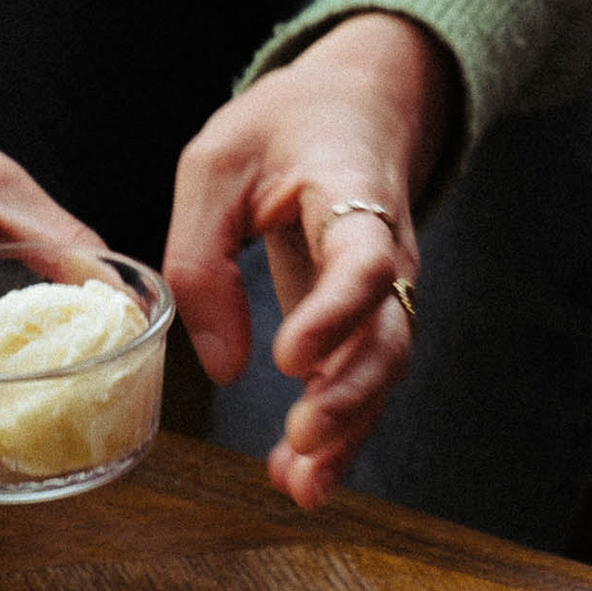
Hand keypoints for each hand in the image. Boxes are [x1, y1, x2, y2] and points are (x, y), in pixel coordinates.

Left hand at [165, 12, 455, 509]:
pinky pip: (362, 382)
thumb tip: (219, 364)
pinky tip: (300, 477)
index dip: (334, 314)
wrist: (359, 107)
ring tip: (299, 483)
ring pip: (381, 373)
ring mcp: (385, 293)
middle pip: (388, 335)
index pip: (365, 262)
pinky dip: (338, 434)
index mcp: (353, 196)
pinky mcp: (366, 321)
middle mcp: (387, 253)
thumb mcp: (215, 165)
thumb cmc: (284, 128)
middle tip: (301, 439)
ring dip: (346, 434)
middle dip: (349, 396)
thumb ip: (203, 258)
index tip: (291, 360)